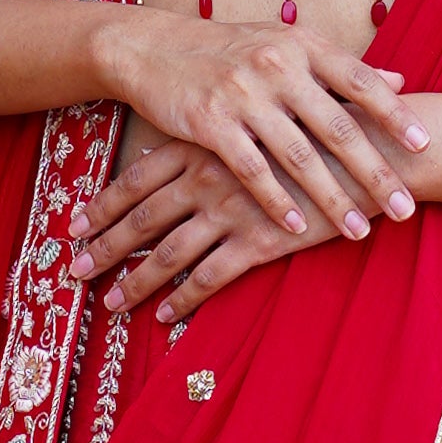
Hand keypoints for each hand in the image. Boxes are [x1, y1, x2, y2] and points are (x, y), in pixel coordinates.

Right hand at [78, 4, 426, 275]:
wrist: (155, 48)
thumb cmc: (231, 50)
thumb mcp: (287, 45)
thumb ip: (341, 67)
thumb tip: (401, 81)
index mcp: (303, 45)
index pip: (360, 79)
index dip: (394, 113)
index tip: (425, 144)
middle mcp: (278, 64)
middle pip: (337, 126)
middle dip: (373, 171)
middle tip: (404, 207)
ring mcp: (243, 93)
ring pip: (298, 155)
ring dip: (332, 198)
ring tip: (360, 231)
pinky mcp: (210, 122)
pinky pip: (251, 170)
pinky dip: (277, 202)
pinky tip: (298, 229)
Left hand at [83, 131, 329, 323]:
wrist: (368, 150)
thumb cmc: (313, 131)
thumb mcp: (254, 125)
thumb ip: (214, 143)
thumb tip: (177, 158)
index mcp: (202, 146)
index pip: (136, 180)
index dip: (102, 206)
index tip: (74, 225)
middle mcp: (207, 178)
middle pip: (141, 219)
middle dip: (104, 248)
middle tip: (76, 270)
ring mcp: (230, 210)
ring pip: (168, 253)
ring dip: (135, 283)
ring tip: (112, 304)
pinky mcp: (259, 242)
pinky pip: (209, 277)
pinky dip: (183, 300)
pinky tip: (166, 317)